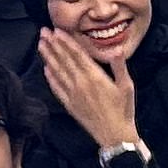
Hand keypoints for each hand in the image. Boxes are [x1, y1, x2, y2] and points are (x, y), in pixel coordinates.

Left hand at [37, 28, 142, 154]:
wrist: (114, 135)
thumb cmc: (123, 110)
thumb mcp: (127, 86)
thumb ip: (119, 66)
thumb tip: (116, 49)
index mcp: (95, 77)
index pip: (77, 54)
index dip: (66, 42)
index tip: (57, 31)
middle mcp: (80, 83)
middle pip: (64, 60)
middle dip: (53, 45)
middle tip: (43, 32)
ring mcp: (73, 94)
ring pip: (57, 72)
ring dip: (48, 57)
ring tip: (40, 45)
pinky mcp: (69, 105)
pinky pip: (57, 89)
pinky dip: (50, 78)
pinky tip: (45, 69)